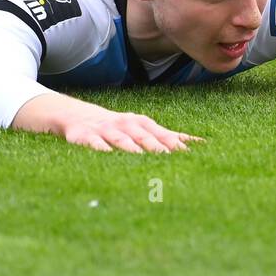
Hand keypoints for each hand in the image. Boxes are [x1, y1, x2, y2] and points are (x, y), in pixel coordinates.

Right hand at [62, 108, 204, 153]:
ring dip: (132, 149)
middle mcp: (126, 125)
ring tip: (143, 159)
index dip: (177, 144)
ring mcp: (106, 130)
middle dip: (158, 148)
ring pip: (121, 140)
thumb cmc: (117, 127)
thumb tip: (197, 145)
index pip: (162, 134)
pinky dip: (101, 149)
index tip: (192, 154)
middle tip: (172, 160)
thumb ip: (165, 137)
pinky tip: (107, 156)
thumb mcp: (141, 128)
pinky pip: (94, 143)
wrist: (78, 115)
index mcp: (141, 124)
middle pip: (145, 137)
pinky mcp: (85, 137)